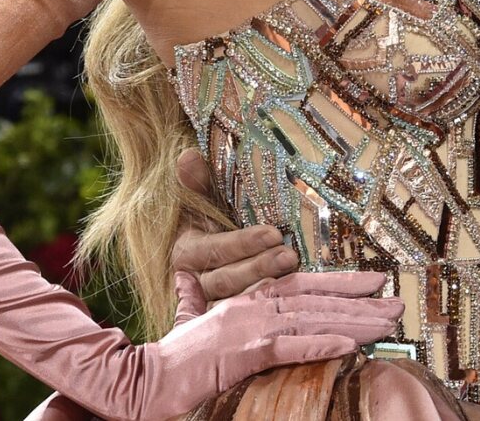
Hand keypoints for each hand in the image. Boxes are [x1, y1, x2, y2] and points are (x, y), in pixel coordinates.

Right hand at [143, 269, 402, 412]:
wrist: (145, 380)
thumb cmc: (171, 355)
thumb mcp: (187, 318)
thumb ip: (193, 296)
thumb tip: (185, 275)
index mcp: (245, 299)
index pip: (302, 284)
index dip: (340, 282)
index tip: (373, 282)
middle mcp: (251, 307)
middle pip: (316, 299)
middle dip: (359, 301)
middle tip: (396, 305)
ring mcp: (248, 328)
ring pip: (311, 319)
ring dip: (352, 321)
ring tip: (386, 324)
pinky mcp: (243, 353)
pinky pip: (288, 347)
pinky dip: (319, 345)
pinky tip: (348, 345)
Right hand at [168, 149, 300, 316]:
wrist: (220, 250)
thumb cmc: (216, 223)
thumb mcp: (207, 202)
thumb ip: (200, 182)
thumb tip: (187, 156)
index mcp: (186, 252)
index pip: (213, 251)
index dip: (242, 244)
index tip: (272, 234)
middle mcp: (195, 283)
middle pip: (225, 281)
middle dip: (258, 268)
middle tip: (290, 256)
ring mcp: (211, 306)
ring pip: (235, 305)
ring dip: (264, 292)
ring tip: (293, 280)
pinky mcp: (229, 322)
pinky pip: (245, 321)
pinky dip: (265, 314)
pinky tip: (289, 304)